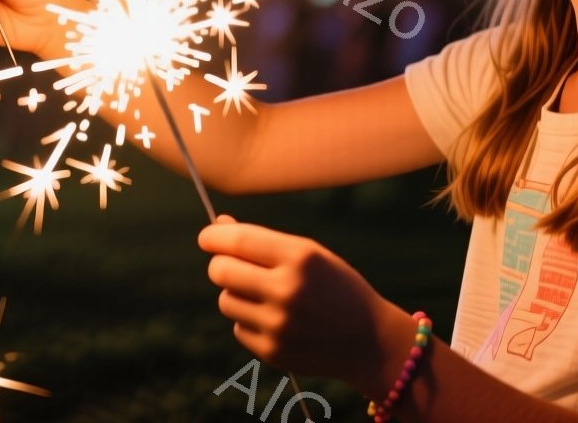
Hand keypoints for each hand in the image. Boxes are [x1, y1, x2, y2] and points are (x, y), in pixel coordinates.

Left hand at [199, 215, 398, 388]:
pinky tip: (279, 321)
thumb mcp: (311, 255)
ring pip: (226, 301)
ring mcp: (278, 324)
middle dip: (220, 265)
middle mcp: (287, 290)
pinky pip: (238, 328)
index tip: (208, 237)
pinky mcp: (272, 351)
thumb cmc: (336, 288)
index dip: (213, 237)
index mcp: (300, 257)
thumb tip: (218, 227)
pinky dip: (250, 322)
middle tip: (229, 265)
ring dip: (237, 295)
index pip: (236, 241)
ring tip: (266, 296)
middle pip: (220, 271)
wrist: (369, 340)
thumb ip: (264, 243)